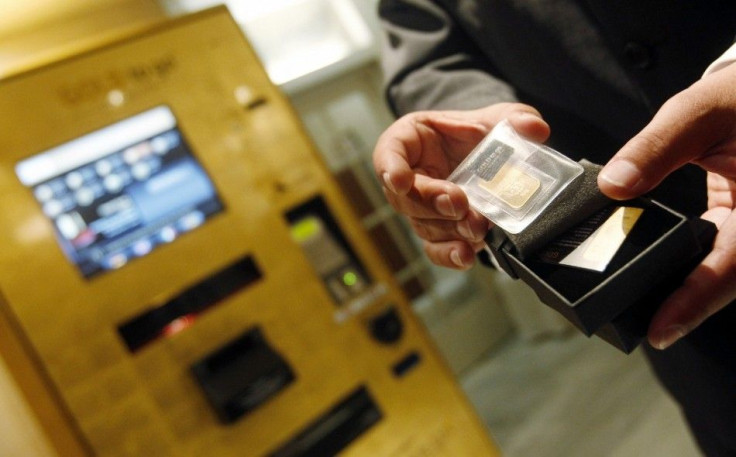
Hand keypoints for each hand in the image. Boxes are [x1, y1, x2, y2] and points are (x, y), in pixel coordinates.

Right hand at [373, 103, 548, 268]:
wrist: (485, 158)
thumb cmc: (475, 133)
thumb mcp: (497, 117)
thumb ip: (515, 118)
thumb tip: (535, 130)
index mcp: (409, 141)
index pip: (389, 152)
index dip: (391, 167)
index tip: (400, 181)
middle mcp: (409, 177)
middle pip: (405, 197)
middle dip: (431, 203)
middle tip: (457, 204)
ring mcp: (421, 209)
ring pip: (422, 225)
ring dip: (448, 229)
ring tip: (476, 227)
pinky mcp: (438, 232)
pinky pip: (435, 248)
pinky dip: (449, 254)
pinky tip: (464, 255)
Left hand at [598, 62, 735, 349]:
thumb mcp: (703, 111)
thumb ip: (658, 147)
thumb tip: (613, 184)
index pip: (730, 266)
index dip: (694, 302)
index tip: (659, 331)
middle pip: (728, 280)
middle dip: (687, 308)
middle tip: (640, 330)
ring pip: (727, 273)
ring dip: (690, 294)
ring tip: (646, 314)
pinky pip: (722, 256)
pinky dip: (695, 271)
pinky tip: (660, 276)